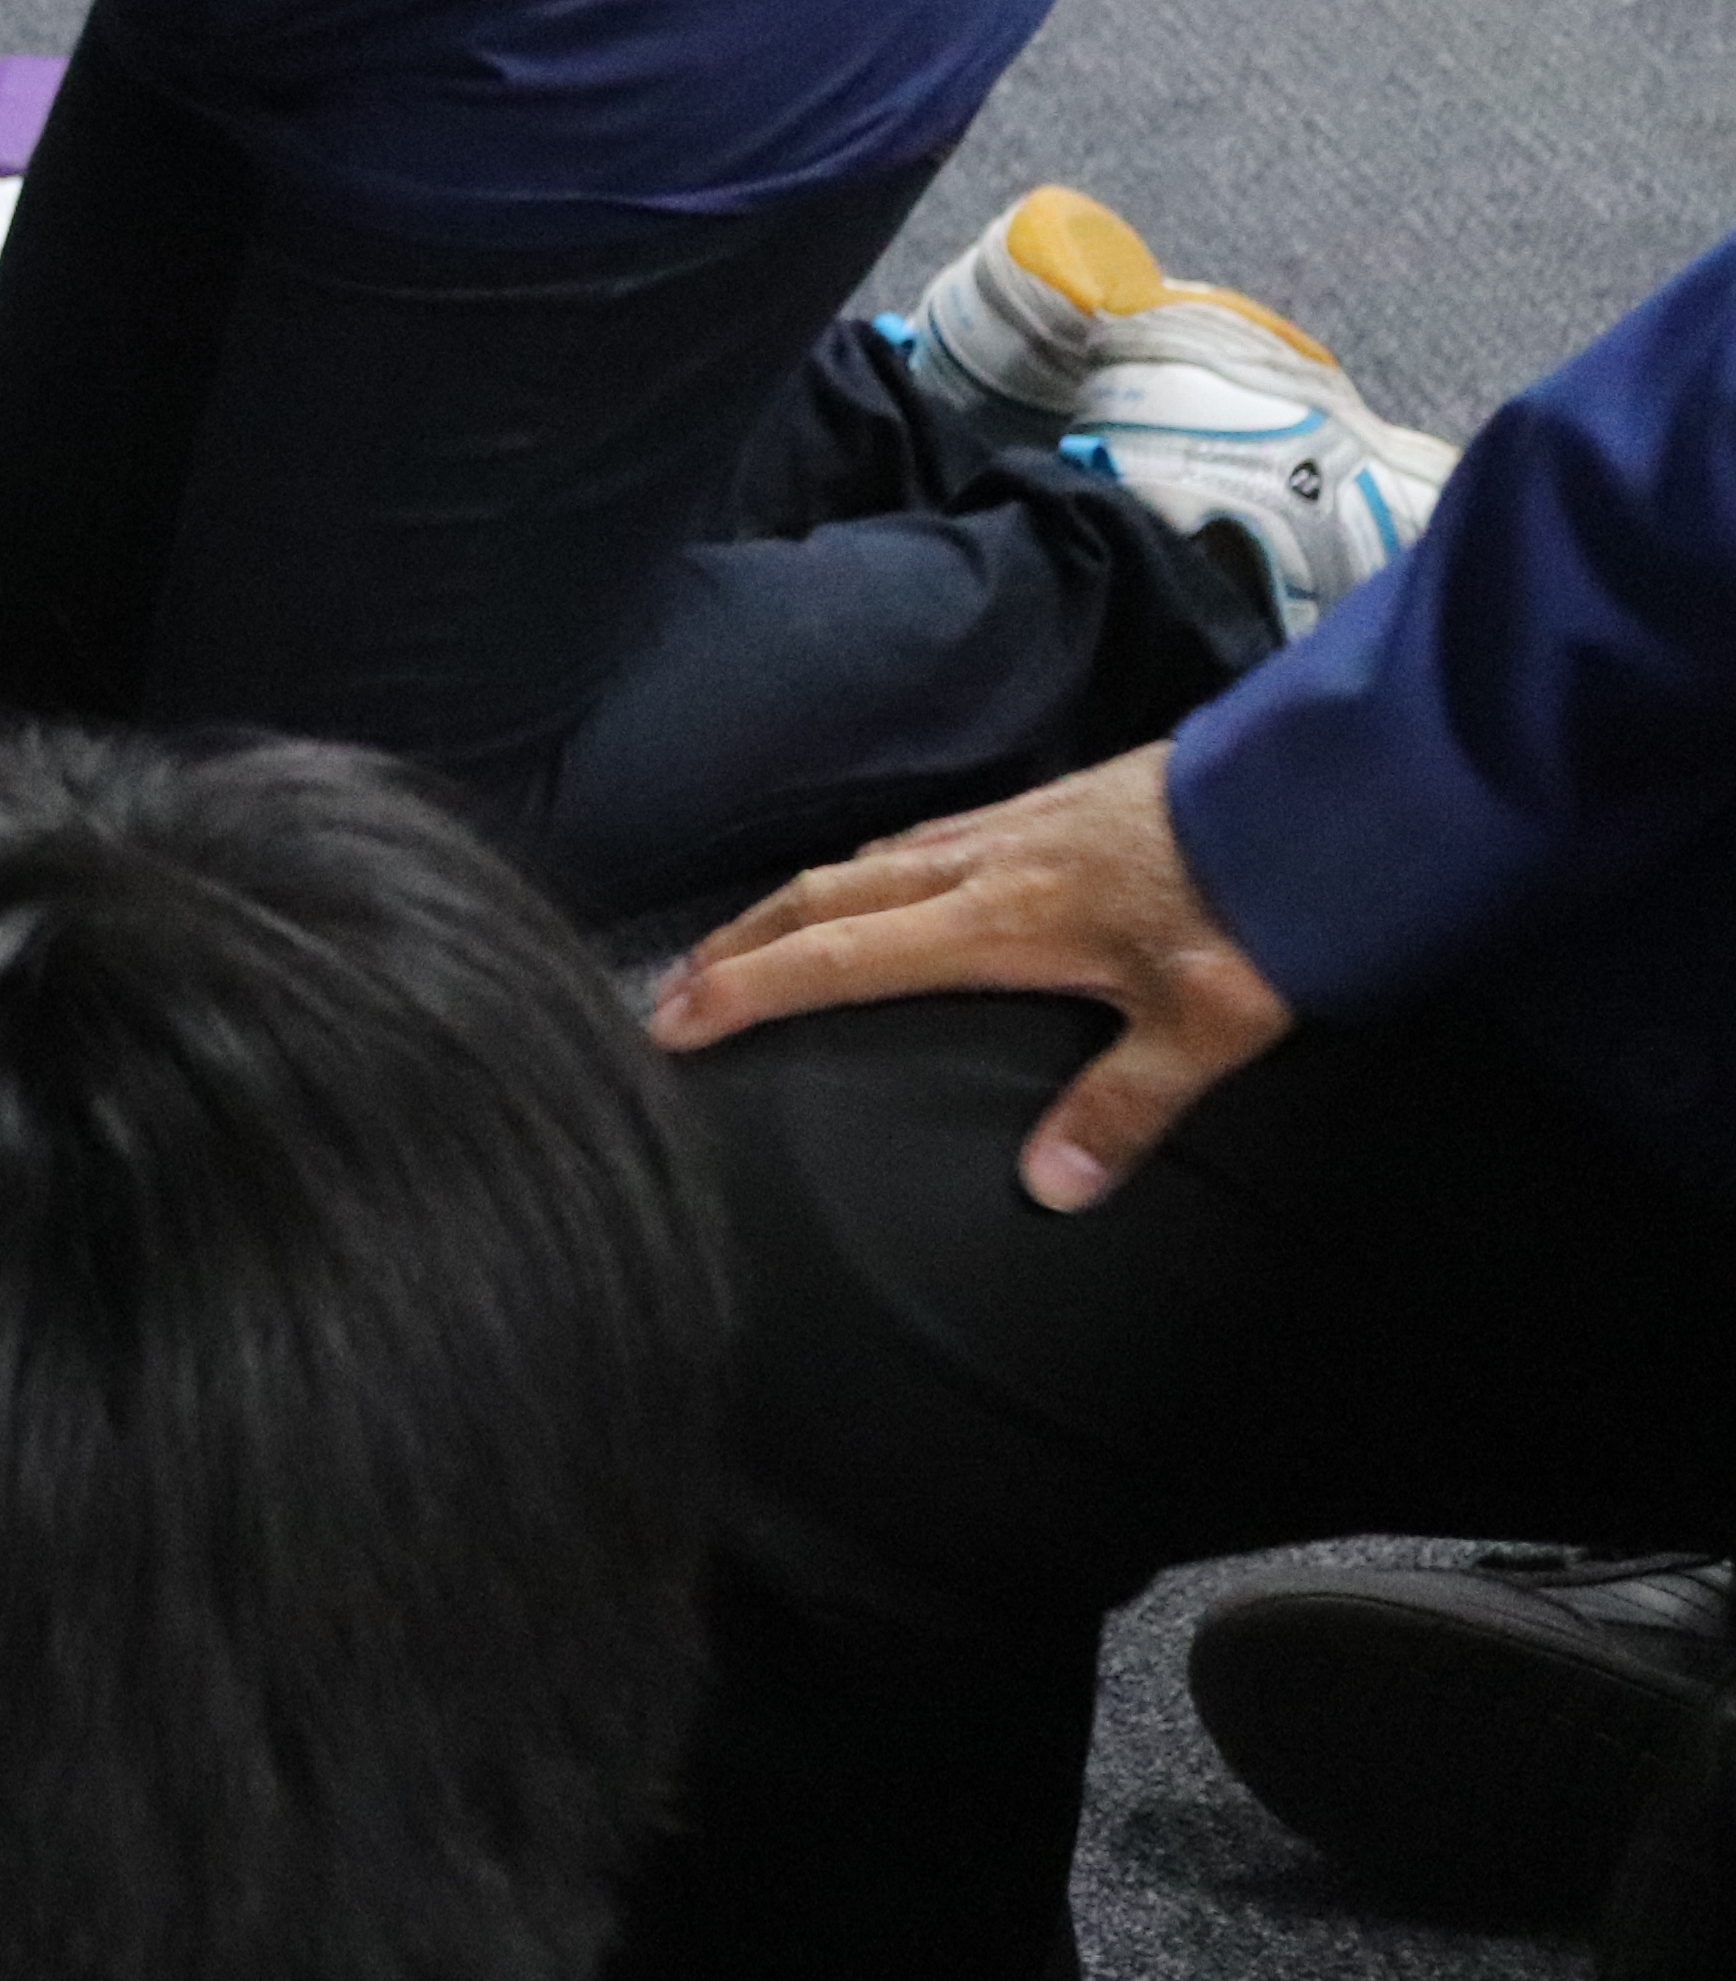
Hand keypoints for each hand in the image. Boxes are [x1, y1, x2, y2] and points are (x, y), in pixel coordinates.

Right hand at [647, 743, 1293, 1210]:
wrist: (1312, 790)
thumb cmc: (1256, 906)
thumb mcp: (1206, 1024)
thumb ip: (1123, 1106)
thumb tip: (1050, 1190)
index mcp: (998, 920)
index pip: (838, 956)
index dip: (744, 988)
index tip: (669, 1021)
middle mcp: (979, 864)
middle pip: (819, 897)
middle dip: (733, 946)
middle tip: (667, 991)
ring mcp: (1005, 826)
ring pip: (859, 862)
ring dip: (784, 907)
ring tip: (742, 946)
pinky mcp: (1039, 807)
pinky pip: (911, 843)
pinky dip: (855, 876)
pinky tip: (870, 889)